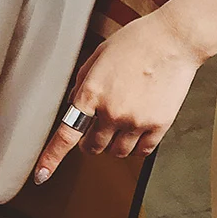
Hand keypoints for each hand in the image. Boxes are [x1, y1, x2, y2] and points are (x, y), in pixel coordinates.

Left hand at [33, 0, 216, 183]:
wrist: (174, 41)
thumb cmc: (136, 43)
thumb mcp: (98, 58)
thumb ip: (84, 86)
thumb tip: (78, 109)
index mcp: (91, 93)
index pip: (66, 134)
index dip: (52, 158)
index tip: (42, 176)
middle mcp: (111, 112)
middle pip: (94, 147)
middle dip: (93, 141)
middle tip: (100, 130)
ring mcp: (136, 121)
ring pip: (118, 152)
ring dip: (116, 145)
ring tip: (124, 127)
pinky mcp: (159, 125)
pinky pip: (143, 150)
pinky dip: (139, 146)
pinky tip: (140, 130)